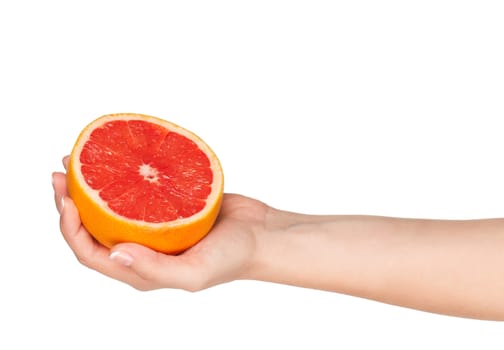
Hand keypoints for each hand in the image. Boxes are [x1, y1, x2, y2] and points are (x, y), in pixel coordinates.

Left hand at [52, 156, 267, 290]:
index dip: (70, 229)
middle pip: (93, 227)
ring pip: (111, 204)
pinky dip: (123, 173)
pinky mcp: (169, 203)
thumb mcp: (194, 274)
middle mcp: (143, 247)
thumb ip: (154, 270)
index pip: (91, 253)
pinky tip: (119, 156)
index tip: (67, 199)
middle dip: (70, 202)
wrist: (261, 235)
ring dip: (90, 184)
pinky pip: (139, 188)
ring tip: (78, 158)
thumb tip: (113, 254)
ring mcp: (155, 224)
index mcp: (141, 269)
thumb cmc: (232, 258)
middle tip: (60, 172)